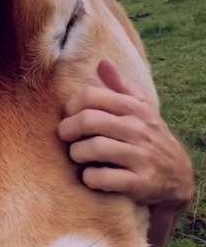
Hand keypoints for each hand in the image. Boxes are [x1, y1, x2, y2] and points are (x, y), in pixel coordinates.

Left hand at [57, 60, 193, 246]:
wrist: (179, 175)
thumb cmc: (148, 137)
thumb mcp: (140, 110)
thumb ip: (119, 87)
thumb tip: (102, 62)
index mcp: (134, 108)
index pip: (91, 96)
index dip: (71, 106)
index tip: (69, 116)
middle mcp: (139, 129)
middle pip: (88, 120)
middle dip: (68, 130)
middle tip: (66, 137)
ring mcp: (141, 156)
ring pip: (93, 148)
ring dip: (77, 153)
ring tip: (77, 156)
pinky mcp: (140, 183)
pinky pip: (102, 177)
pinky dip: (90, 177)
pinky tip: (91, 176)